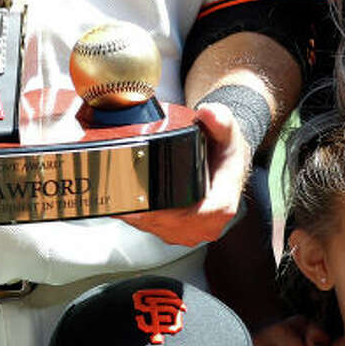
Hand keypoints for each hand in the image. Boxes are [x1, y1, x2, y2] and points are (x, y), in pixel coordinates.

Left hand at [118, 101, 251, 246]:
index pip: (192, 217)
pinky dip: (137, 217)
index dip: (164, 215)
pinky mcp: (179, 231)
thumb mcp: (226, 129)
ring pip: (157, 229)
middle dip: (141, 212)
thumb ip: (219, 119)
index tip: (141, 205)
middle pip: (167, 226)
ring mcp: (192, 230)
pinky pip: (153, 229)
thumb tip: (209, 114)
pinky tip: (124, 202)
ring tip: (118, 195)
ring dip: (136, 216)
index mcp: (222, 204)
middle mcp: (208, 224)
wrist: (226, 160)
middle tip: (118, 193)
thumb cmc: (225, 148)